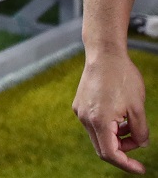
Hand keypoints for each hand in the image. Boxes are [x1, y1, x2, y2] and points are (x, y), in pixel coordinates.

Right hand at [75, 52, 149, 172]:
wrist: (105, 55)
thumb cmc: (123, 78)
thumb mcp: (138, 108)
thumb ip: (140, 132)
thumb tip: (140, 145)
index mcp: (99, 121)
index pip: (111, 154)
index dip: (127, 165)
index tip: (141, 169)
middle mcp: (85, 118)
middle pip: (103, 148)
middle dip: (123, 151)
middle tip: (139, 144)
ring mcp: (80, 111)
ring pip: (99, 136)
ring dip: (117, 138)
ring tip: (132, 125)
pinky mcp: (79, 104)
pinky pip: (94, 124)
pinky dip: (109, 127)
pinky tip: (120, 116)